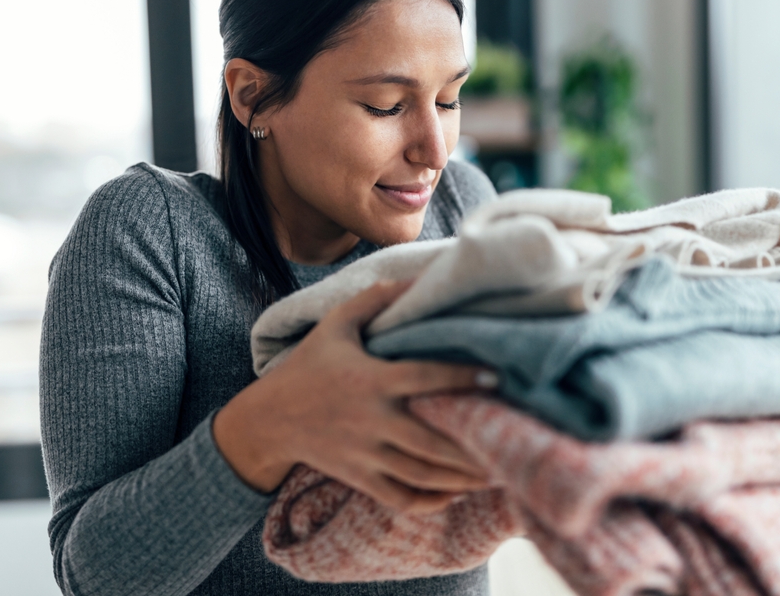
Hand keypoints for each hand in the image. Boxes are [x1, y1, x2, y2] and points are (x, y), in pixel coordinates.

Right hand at [213, 280, 496, 513]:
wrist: (268, 420)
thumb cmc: (308, 366)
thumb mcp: (334, 325)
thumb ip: (374, 300)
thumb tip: (415, 279)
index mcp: (371, 380)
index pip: (424, 379)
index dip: (461, 378)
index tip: (497, 377)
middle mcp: (372, 420)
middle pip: (432, 441)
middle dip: (474, 446)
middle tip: (512, 443)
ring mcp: (366, 454)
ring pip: (423, 474)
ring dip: (463, 478)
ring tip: (499, 473)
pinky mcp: (360, 478)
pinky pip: (401, 497)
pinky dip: (432, 501)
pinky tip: (457, 494)